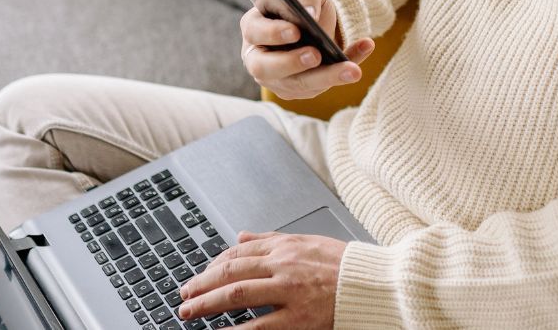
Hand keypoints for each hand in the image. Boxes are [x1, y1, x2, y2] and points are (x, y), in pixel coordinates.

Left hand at [178, 231, 345, 327]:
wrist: (374, 284)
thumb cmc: (344, 266)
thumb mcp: (307, 242)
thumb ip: (271, 240)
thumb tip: (242, 236)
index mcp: (284, 248)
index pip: (237, 254)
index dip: (212, 266)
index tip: (199, 277)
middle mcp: (283, 267)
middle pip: (230, 273)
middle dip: (201, 285)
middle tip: (183, 296)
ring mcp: (289, 293)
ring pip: (237, 296)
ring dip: (207, 304)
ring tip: (188, 313)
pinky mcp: (298, 318)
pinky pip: (258, 327)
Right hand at [240, 0, 375, 99]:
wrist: (315, 22)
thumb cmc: (304, 4)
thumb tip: (310, 15)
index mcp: (254, 26)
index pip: (255, 32)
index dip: (273, 33)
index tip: (296, 31)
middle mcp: (258, 56)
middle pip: (266, 68)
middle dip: (292, 63)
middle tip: (316, 55)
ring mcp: (274, 77)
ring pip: (295, 85)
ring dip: (325, 77)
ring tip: (352, 69)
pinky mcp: (295, 89)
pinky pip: (318, 87)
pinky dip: (341, 73)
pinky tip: (361, 56)